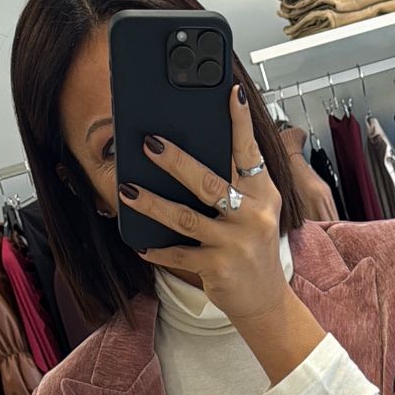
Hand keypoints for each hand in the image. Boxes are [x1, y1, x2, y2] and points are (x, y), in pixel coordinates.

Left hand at [122, 84, 287, 323]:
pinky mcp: (218, 267)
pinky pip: (180, 253)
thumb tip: (193, 154)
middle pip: (208, 181)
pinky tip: (142, 244)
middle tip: (149, 143)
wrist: (266, 301)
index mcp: (264, 195)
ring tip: (129, 190)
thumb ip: (237, 185)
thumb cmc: (254, 251)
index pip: (249, 152)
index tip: (230, 92)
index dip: (239, 122)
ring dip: (153, 202)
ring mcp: (235, 243)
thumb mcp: (256, 213)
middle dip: (176, 161)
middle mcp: (253, 216)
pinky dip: (158, 249)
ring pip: (186, 217)